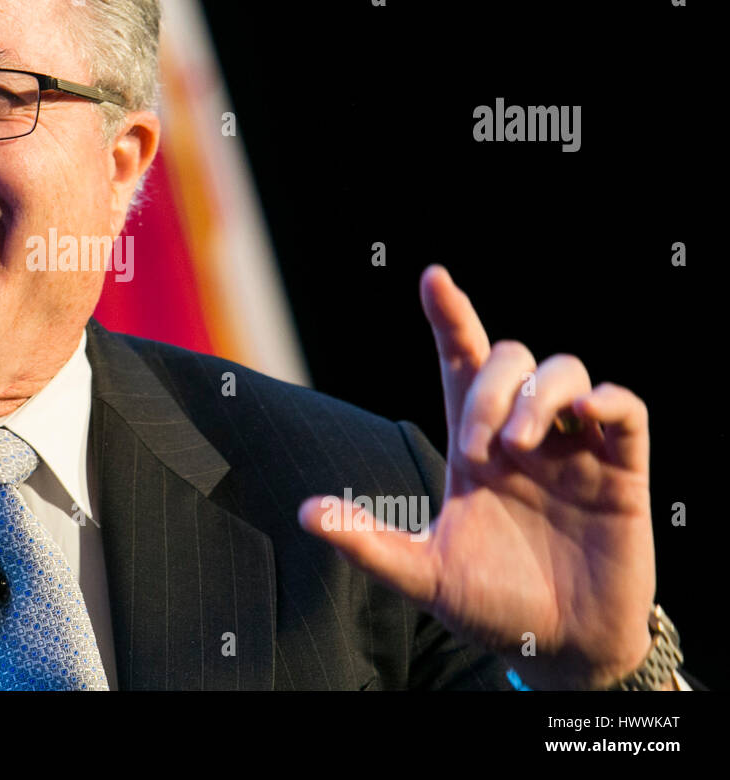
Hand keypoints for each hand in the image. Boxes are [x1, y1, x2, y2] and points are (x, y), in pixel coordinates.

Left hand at [298, 264, 655, 688]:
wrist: (558, 652)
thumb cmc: (491, 606)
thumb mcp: (423, 576)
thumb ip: (368, 543)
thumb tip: (304, 513)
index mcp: (474, 449)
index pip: (460, 363)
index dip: (450, 318)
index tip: (433, 278)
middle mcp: (522, 438)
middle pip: (510, 359)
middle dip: (489, 388)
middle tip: (480, 450)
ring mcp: (573, 452)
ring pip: (565, 370)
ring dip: (537, 395)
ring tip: (520, 448)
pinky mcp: (621, 473)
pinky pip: (627, 410)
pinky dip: (609, 400)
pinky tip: (587, 414)